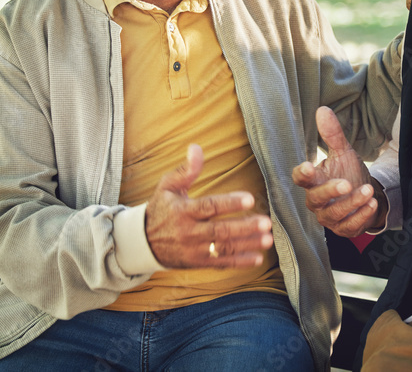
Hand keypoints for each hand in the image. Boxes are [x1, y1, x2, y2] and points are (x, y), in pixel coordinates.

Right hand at [145, 144, 272, 267]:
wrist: (143, 242)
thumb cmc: (161, 208)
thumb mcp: (167, 186)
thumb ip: (186, 169)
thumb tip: (196, 147)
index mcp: (182, 211)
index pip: (209, 206)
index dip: (229, 203)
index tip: (250, 198)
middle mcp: (189, 232)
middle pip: (220, 231)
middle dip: (244, 227)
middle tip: (266, 223)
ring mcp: (194, 250)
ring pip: (223, 249)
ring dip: (247, 244)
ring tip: (268, 239)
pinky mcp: (198, 262)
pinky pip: (221, 264)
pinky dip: (239, 262)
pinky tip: (257, 258)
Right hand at [292, 107, 387, 236]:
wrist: (367, 194)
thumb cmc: (348, 173)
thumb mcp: (343, 153)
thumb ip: (332, 135)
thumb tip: (323, 110)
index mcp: (314, 181)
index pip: (300, 179)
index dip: (303, 174)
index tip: (308, 166)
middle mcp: (317, 201)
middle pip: (315, 199)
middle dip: (330, 191)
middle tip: (347, 183)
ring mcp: (329, 217)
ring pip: (334, 215)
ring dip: (351, 203)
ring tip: (368, 191)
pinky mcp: (344, 228)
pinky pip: (349, 226)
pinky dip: (361, 216)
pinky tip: (371, 204)